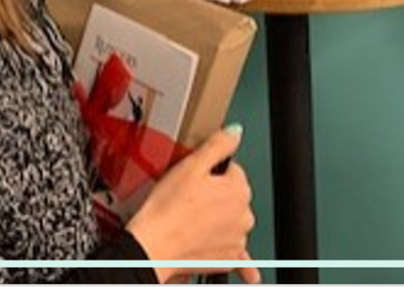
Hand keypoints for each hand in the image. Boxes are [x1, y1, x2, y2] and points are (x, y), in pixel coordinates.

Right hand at [126, 125, 261, 283]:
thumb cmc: (167, 209)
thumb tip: (235, 132)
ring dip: (218, 219)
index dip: (212, 171)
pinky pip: (237, 253)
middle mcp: (244, 215)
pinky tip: (249, 270)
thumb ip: (217, 145)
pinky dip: (239, 257)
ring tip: (191, 219)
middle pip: (233, 196)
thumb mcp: (190, 165)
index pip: (233, 170)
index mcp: (238, 189)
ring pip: (231, 221)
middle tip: (189, 197)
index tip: (196, 178)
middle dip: (216, 195)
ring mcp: (237, 239)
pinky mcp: (229, 258)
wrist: (154, 246)